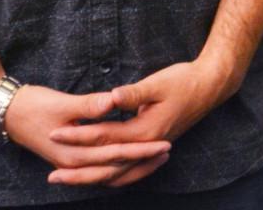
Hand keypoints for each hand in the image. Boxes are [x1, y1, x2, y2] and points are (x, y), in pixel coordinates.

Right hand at [1, 83, 171, 187]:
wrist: (8, 113)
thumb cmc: (33, 105)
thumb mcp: (62, 102)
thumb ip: (90, 105)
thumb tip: (113, 101)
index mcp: (74, 152)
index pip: (116, 153)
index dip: (141, 149)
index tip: (164, 142)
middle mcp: (73, 163)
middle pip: (116, 167)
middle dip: (143, 160)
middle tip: (168, 150)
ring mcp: (71, 164)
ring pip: (108, 175)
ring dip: (133, 168)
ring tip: (157, 159)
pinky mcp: (70, 160)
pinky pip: (99, 172)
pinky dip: (117, 170)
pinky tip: (130, 163)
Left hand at [46, 59, 235, 179]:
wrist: (210, 87)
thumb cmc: (184, 81)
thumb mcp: (157, 83)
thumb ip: (132, 93)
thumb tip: (110, 98)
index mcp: (144, 130)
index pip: (103, 137)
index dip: (77, 135)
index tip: (54, 134)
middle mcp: (146, 145)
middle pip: (107, 165)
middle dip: (78, 171)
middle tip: (52, 176)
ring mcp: (152, 149)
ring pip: (118, 174)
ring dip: (93, 179)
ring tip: (70, 182)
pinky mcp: (154, 147)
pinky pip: (131, 172)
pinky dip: (114, 178)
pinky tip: (102, 178)